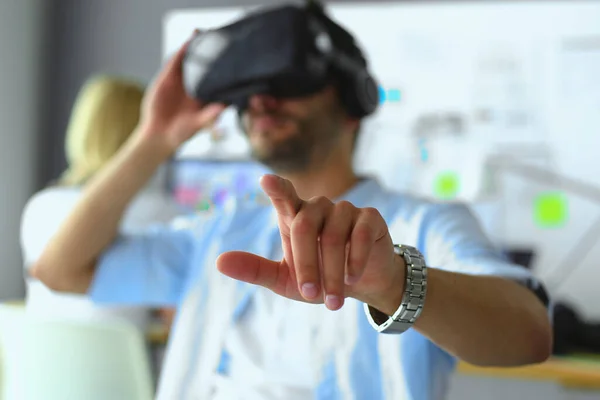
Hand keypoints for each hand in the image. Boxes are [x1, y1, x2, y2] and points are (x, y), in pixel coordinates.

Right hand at [137, 30, 225, 152]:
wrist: (159, 135)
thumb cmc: (183, 132)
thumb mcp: (199, 124)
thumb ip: (211, 115)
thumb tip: (224, 106)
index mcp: (205, 95)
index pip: (217, 77)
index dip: (224, 66)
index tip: (234, 55)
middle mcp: (195, 85)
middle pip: (204, 65)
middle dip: (210, 51)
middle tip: (220, 36)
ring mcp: (181, 81)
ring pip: (190, 60)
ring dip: (195, 46)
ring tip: (203, 32)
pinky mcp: (168, 78)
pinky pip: (175, 62)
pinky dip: (182, 51)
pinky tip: (189, 41)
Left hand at [217, 175, 405, 311]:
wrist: (361, 284)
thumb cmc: (318, 278)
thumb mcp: (285, 280)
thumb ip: (255, 269)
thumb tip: (219, 262)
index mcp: (294, 217)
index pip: (283, 196)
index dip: (276, 187)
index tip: (266, 180)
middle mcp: (317, 207)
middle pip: (303, 226)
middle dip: (306, 266)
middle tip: (311, 295)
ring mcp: (344, 209)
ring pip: (332, 235)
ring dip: (332, 273)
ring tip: (333, 300)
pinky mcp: (369, 217)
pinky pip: (359, 234)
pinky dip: (354, 260)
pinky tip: (353, 278)